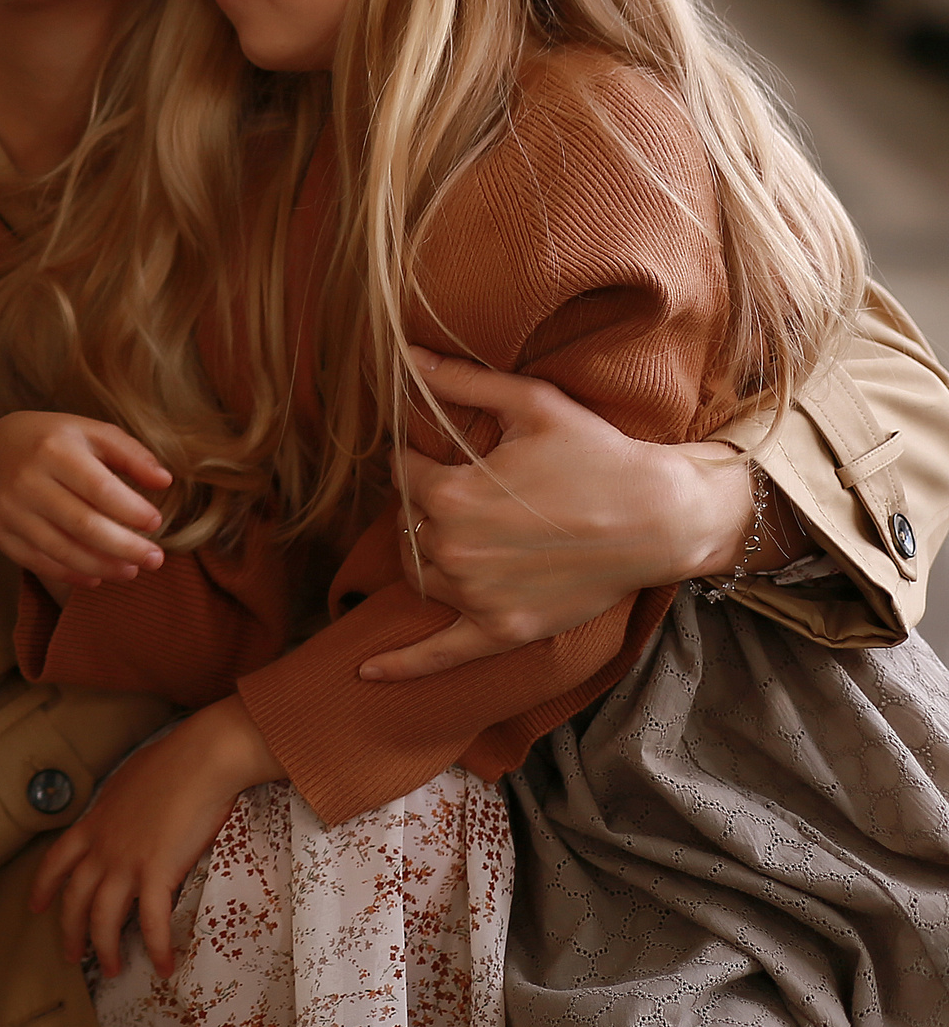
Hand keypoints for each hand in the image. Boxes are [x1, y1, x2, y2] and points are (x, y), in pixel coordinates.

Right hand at [0, 411, 170, 595]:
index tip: (156, 524)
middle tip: (155, 559)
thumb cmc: (54, 440)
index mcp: (53, 449)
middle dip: (127, 548)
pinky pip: (39, 562)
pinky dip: (72, 575)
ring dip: (104, 567)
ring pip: (63, 551)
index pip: (101, 489)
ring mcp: (8, 509)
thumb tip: (164, 481)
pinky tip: (98, 576)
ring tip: (131, 570)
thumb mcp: (91, 432)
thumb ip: (131, 453)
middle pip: (85, 526)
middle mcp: (26, 480)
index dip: (132, 511)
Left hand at [31, 698, 280, 978]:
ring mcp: (127, 861)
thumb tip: (118, 812)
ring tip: (112, 969)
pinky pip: (152, 922)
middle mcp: (103, 847)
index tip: (35, 907)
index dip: (43, 887)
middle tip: (73, 956)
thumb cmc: (171, 763)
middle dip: (70, 931)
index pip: (56, 860)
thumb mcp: (126, 783)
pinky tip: (164, 967)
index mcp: (94, 824)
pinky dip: (157, 948)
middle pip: (75, 899)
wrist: (200, 759)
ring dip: (106, 949)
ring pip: (104, 918)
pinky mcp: (157, 872)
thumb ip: (116, 807)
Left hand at [362, 347, 752, 680]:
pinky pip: (439, 654)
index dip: (423, 459)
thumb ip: (462, 380)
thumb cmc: (598, 454)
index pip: (402, 473)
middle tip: (468, 492)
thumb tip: (406, 353)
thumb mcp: (531, 404)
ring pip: (417, 572)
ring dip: (425, 553)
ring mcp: (477, 597)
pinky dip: (401, 666)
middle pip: (407, 523)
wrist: (661, 517)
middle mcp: (454, 550)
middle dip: (426, 505)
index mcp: (450, 495)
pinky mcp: (502, 631)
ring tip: (458, 534)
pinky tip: (365, 673)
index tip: (450, 455)